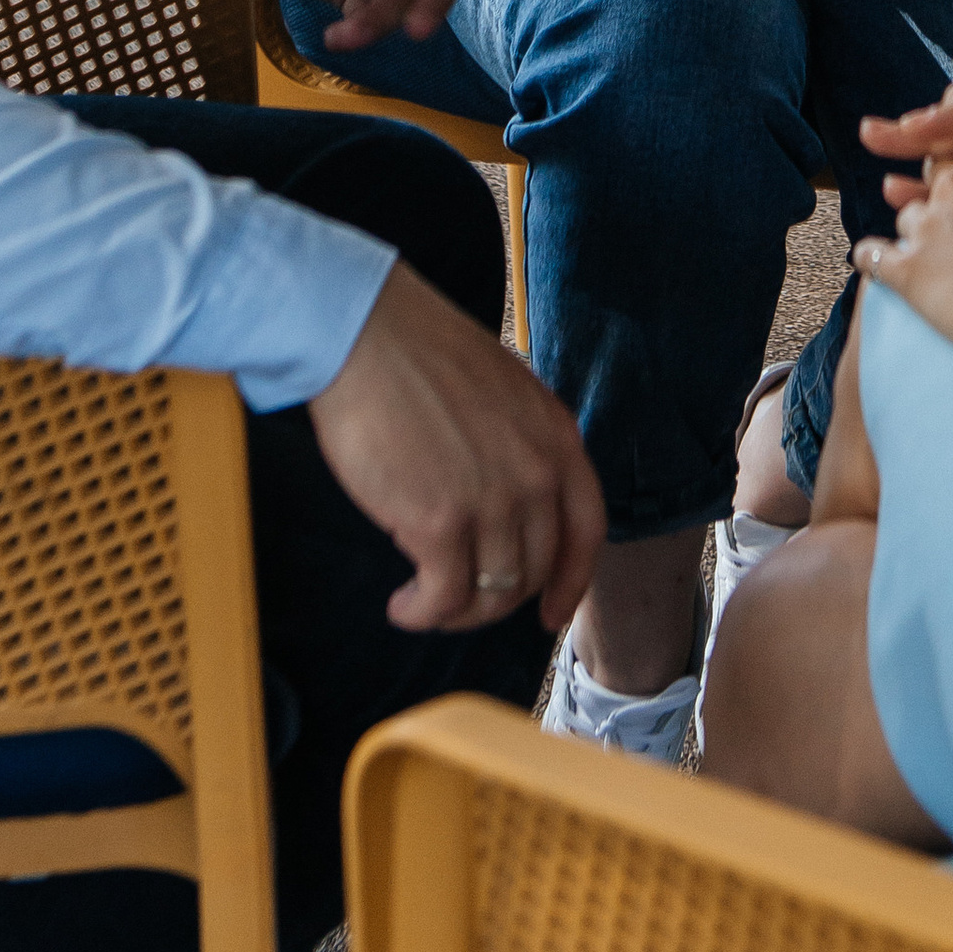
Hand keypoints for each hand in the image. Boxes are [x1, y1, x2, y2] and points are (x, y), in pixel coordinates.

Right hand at [310, 260, 605, 631]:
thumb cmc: (420, 356)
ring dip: (456, 612)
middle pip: (537, 571)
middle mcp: (537, 475)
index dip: (571, 583)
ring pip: (493, 594)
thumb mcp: (506, 392)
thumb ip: (524, 446)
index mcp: (557, 438)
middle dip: (499, 599)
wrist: (365, 337)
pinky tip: (401, 606)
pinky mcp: (439, 524)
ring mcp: (492, 502)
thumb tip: (513, 504)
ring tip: (423, 602)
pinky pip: (443, 598)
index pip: (587, 532)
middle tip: (461, 600)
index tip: (550, 613)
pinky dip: (421, 613)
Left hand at [851, 121, 952, 371]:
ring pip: (908, 213)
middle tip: (922, 175)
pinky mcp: (912, 273)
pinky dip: (872, 256)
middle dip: (932, 172)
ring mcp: (929, 225)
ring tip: (914, 230)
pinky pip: (877, 257)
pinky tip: (870, 259)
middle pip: (935, 167)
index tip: (939, 119)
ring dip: (910, 217)